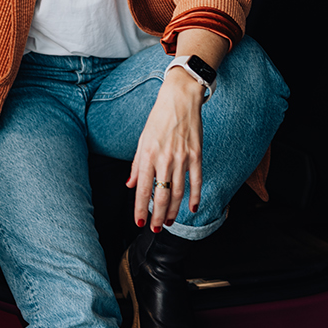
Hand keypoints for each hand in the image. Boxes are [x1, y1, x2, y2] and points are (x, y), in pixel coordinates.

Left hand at [127, 68, 203, 230]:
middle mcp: (164, 159)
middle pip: (161, 195)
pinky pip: (196, 181)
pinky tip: (192, 208)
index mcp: (148, 155)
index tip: (139, 222)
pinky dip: (195, 197)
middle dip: (157, 216)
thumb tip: (130, 185)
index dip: (140, 208)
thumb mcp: (142, 140)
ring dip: (173, 210)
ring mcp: (182, 158)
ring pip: (178, 192)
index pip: (143, 189)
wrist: (180, 99)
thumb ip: (136, 165)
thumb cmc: (158, 118)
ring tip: (168, 222)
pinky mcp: (196, 155)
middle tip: (155, 229)